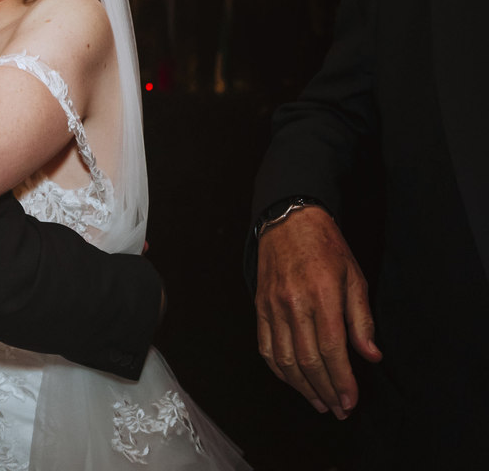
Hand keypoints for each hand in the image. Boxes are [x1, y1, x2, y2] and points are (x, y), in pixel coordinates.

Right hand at [254, 206, 381, 418]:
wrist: (288, 222)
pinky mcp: (260, 308)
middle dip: (326, 391)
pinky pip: (266, 347)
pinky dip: (279, 370)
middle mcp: (294, 304)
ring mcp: (273, 307)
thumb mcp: (355, 277)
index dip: (342, 380)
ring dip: (302, 387)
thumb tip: (371, 355)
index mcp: (322, 295)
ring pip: (285, 359)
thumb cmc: (326, 247)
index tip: (351, 401)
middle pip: (308, 360)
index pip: (332, 349)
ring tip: (320, 402)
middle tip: (340, 409)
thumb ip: (362, 319)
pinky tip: (293, 381)